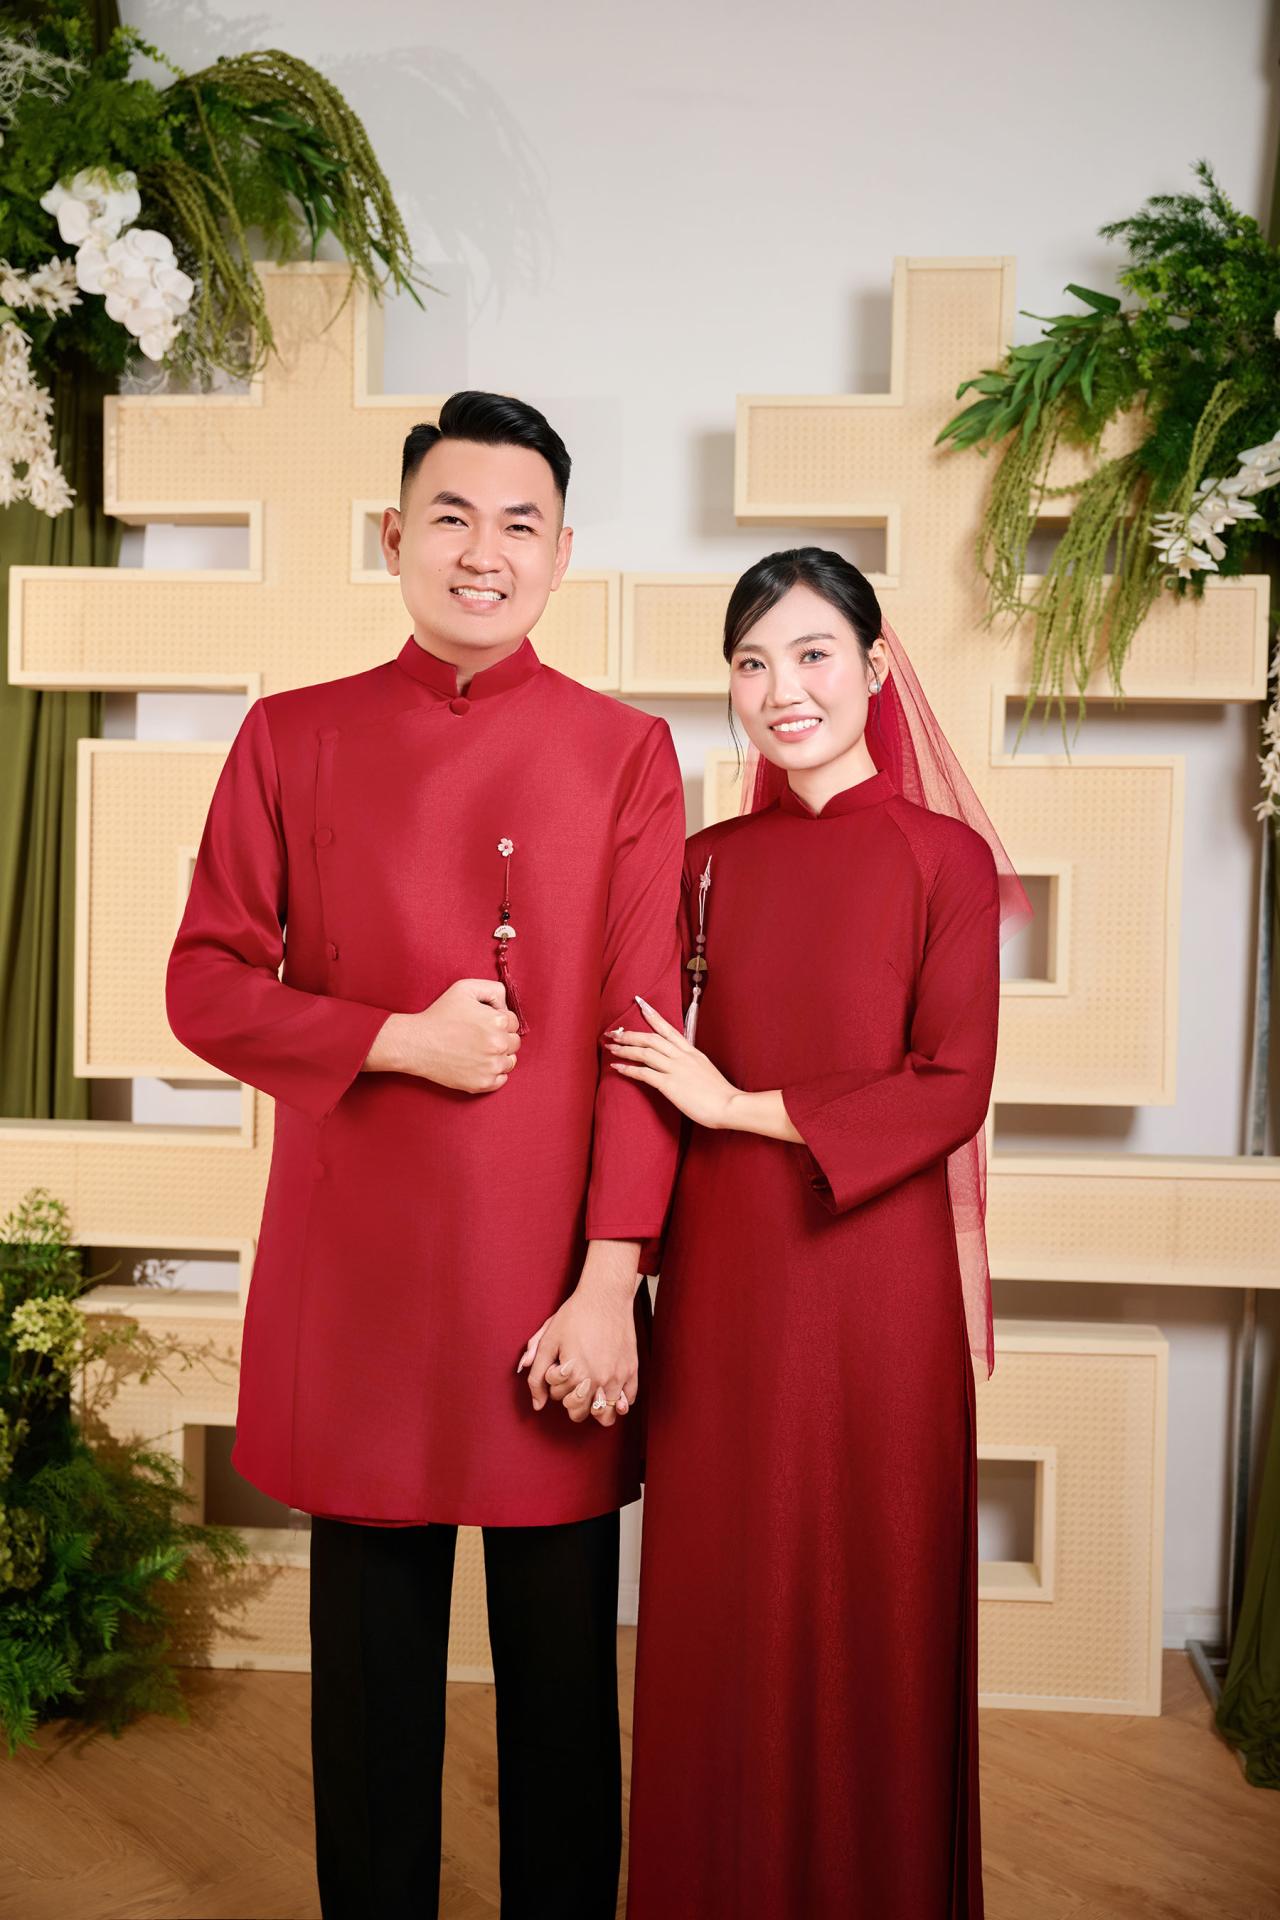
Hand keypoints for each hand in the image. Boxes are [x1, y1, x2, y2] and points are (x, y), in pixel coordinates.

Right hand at [366, 979, 519, 1091]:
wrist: (416, 1044)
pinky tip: (477, 1064)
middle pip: (514, 1042)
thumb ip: (493, 989)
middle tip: (479, 1037)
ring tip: (477, 1051)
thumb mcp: (465, 988)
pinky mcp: (482, 1083)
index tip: (482, 1023)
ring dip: (499, 1056)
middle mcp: (498, 1044)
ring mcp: (491, 1066)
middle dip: (501, 1038)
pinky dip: (493, 1073)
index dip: (498, 1021)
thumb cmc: (439, 1014)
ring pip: (510, 1062)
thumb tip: (506, 1006)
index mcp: (498, 1021)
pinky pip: (501, 1080)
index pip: (514, 1023)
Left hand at [522, 1269, 637, 1427]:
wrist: (605, 1296)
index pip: (559, 1399)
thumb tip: (537, 1404)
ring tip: (591, 1393)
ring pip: (606, 1416)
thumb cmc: (574, 1315)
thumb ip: (536, 1374)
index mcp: (575, 1374)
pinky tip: (609, 1388)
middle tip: (572, 1380)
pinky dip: (619, 1401)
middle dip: (571, 1400)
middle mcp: (598, 1380)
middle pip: (579, 1413)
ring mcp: (618, 1377)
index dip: (554, 1385)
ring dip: (595, 1408)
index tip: (560, 1366)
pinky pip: (628, 1401)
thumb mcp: (548, 1340)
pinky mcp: (632, 1370)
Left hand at [605, 995, 738, 1128]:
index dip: (653, 1016)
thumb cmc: (720, 1094)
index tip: (641, 1005)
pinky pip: (644, 1073)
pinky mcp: (670, 1084)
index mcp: (692, 1052)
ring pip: (645, 1052)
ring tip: (610, 1048)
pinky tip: (617, 1068)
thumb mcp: (706, 1071)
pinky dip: (628, 1069)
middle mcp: (682, 1056)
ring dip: (625, 1049)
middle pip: (651, 1038)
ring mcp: (676, 1069)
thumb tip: (680, 1066)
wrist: (730, 1105)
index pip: (669, 1029)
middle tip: (613, 1033)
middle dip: (630, 1034)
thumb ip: (692, 1065)